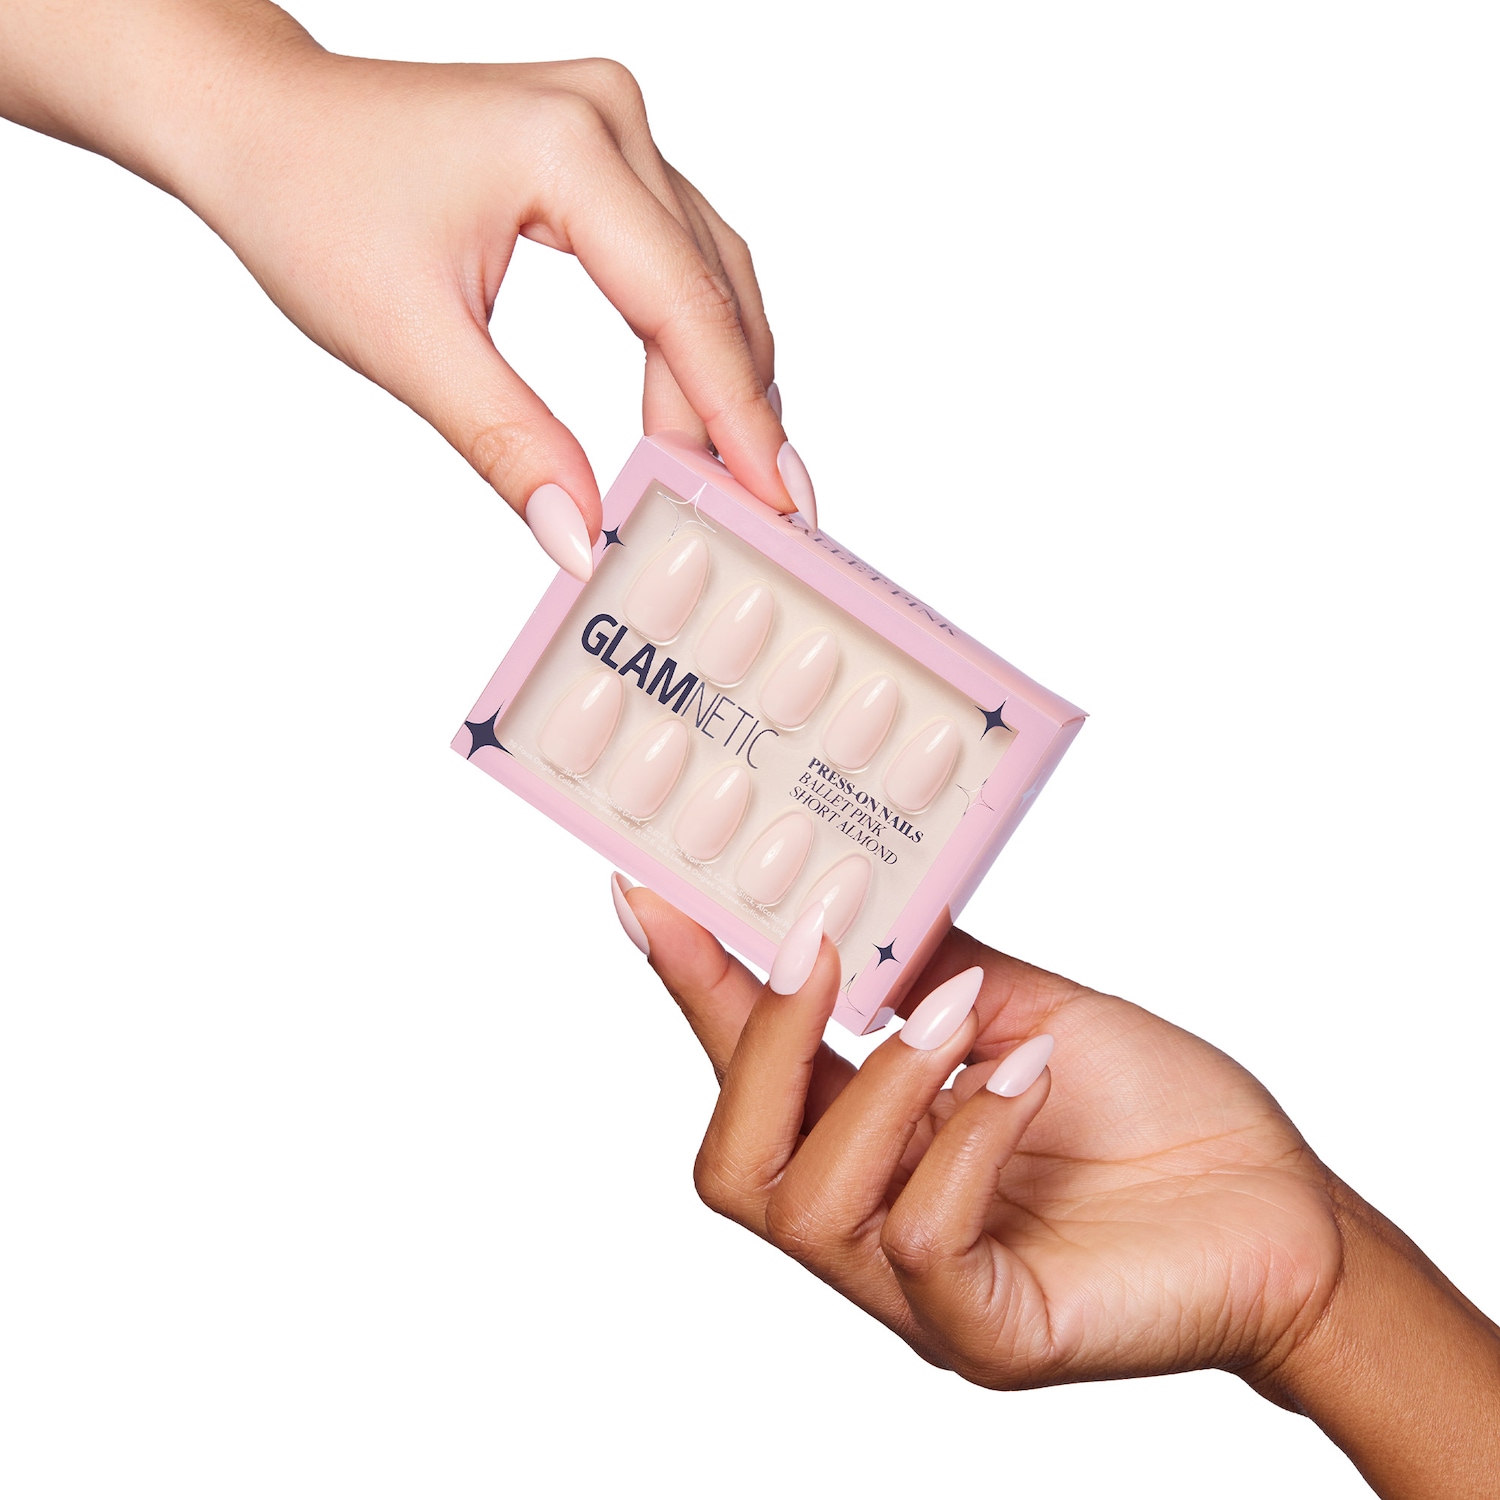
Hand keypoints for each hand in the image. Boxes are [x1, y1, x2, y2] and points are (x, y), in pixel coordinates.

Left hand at [0, 3, 810, 577]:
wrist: (256, 119)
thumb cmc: (305, 200)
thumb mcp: (405, 341)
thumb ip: (508, 443)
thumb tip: (579, 538)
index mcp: (567, 149)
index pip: (684, 307)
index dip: (734, 418)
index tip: (774, 502)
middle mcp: (610, 120)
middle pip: (711, 294)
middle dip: (734, 412)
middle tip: (757, 513)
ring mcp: (611, 126)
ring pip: (709, 274)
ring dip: (722, 378)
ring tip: (730, 476)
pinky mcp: (600, 149)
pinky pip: (679, 254)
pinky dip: (691, 337)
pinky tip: (692, 406)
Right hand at [619, 883, 1342, 1387]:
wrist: (1283, 1205)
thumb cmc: (1153, 1111)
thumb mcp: (1017, 1009)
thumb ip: (923, 972)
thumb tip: (845, 893)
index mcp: (869, 1147)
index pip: (746, 1074)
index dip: (694, 986)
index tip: (647, 892)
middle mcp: (870, 1230)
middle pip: (731, 1168)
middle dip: (760, 1042)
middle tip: (820, 948)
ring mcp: (921, 1298)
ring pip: (811, 1206)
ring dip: (883, 1082)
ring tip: (965, 1016)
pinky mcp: (992, 1335)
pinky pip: (920, 1244)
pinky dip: (965, 1136)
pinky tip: (1023, 1075)